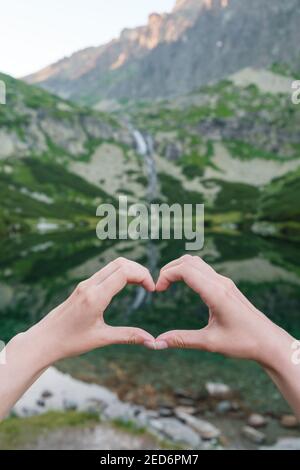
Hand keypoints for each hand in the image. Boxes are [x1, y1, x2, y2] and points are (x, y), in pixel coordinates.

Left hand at [30, 257, 155, 362]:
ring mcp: (85, 284)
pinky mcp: (83, 287)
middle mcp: (89, 286)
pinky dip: (120, 274)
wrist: (44, 340)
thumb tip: (152, 341)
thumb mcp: (102, 339)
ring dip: (130, 270)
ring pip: (112, 265)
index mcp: (95, 296)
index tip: (152, 290)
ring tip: (142, 285)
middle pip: (120, 263)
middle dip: (139, 269)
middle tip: (150, 285)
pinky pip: (105, 272)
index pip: (124, 272)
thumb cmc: (70, 342)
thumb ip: (128, 336)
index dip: (143, 275)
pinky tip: (127, 286)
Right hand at [155, 255, 290, 365]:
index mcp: (216, 293)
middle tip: (159, 287)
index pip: (185, 269)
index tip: (158, 291)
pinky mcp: (227, 287)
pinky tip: (184, 286)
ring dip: (179, 268)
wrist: (269, 341)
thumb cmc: (243, 342)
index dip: (166, 275)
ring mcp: (225, 283)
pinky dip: (189, 272)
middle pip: (189, 261)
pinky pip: (204, 270)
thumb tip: (157, 343)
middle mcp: (220, 283)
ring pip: (197, 262)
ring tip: (168, 284)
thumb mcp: (210, 343)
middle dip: (169, 269)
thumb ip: (182, 340)